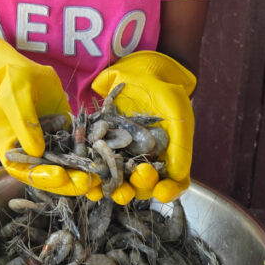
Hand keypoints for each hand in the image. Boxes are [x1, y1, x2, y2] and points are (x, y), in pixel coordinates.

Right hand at [0, 31, 95, 195]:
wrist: (25, 70)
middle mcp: (30, 152)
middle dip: (67, 180)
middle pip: (48, 173)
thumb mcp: (16, 99)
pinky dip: (90, 152)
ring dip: (81, 171)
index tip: (60, 177)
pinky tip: (104, 155)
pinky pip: (77, 147)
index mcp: (10, 150)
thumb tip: (37, 152)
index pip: (24, 171)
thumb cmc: (13, 82)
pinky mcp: (64, 135)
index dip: (42, 176)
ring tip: (98, 176)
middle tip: (86, 182)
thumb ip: (25, 124)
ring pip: (65, 164)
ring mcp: (48, 144)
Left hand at [91, 51, 196, 202]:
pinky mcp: (101, 145)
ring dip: (106, 186)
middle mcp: (143, 162)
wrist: (142, 72)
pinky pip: (95, 159)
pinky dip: (88, 166)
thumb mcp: (178, 112)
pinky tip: (84, 170)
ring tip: (99, 189)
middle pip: (140, 186)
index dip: (167, 191)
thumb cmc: (165, 93)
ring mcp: (121, 155)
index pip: (171, 184)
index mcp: (167, 159)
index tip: (161, 192)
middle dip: (133, 188)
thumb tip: (178, 174)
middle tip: (128, 186)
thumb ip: (179, 142)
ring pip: (115, 178)